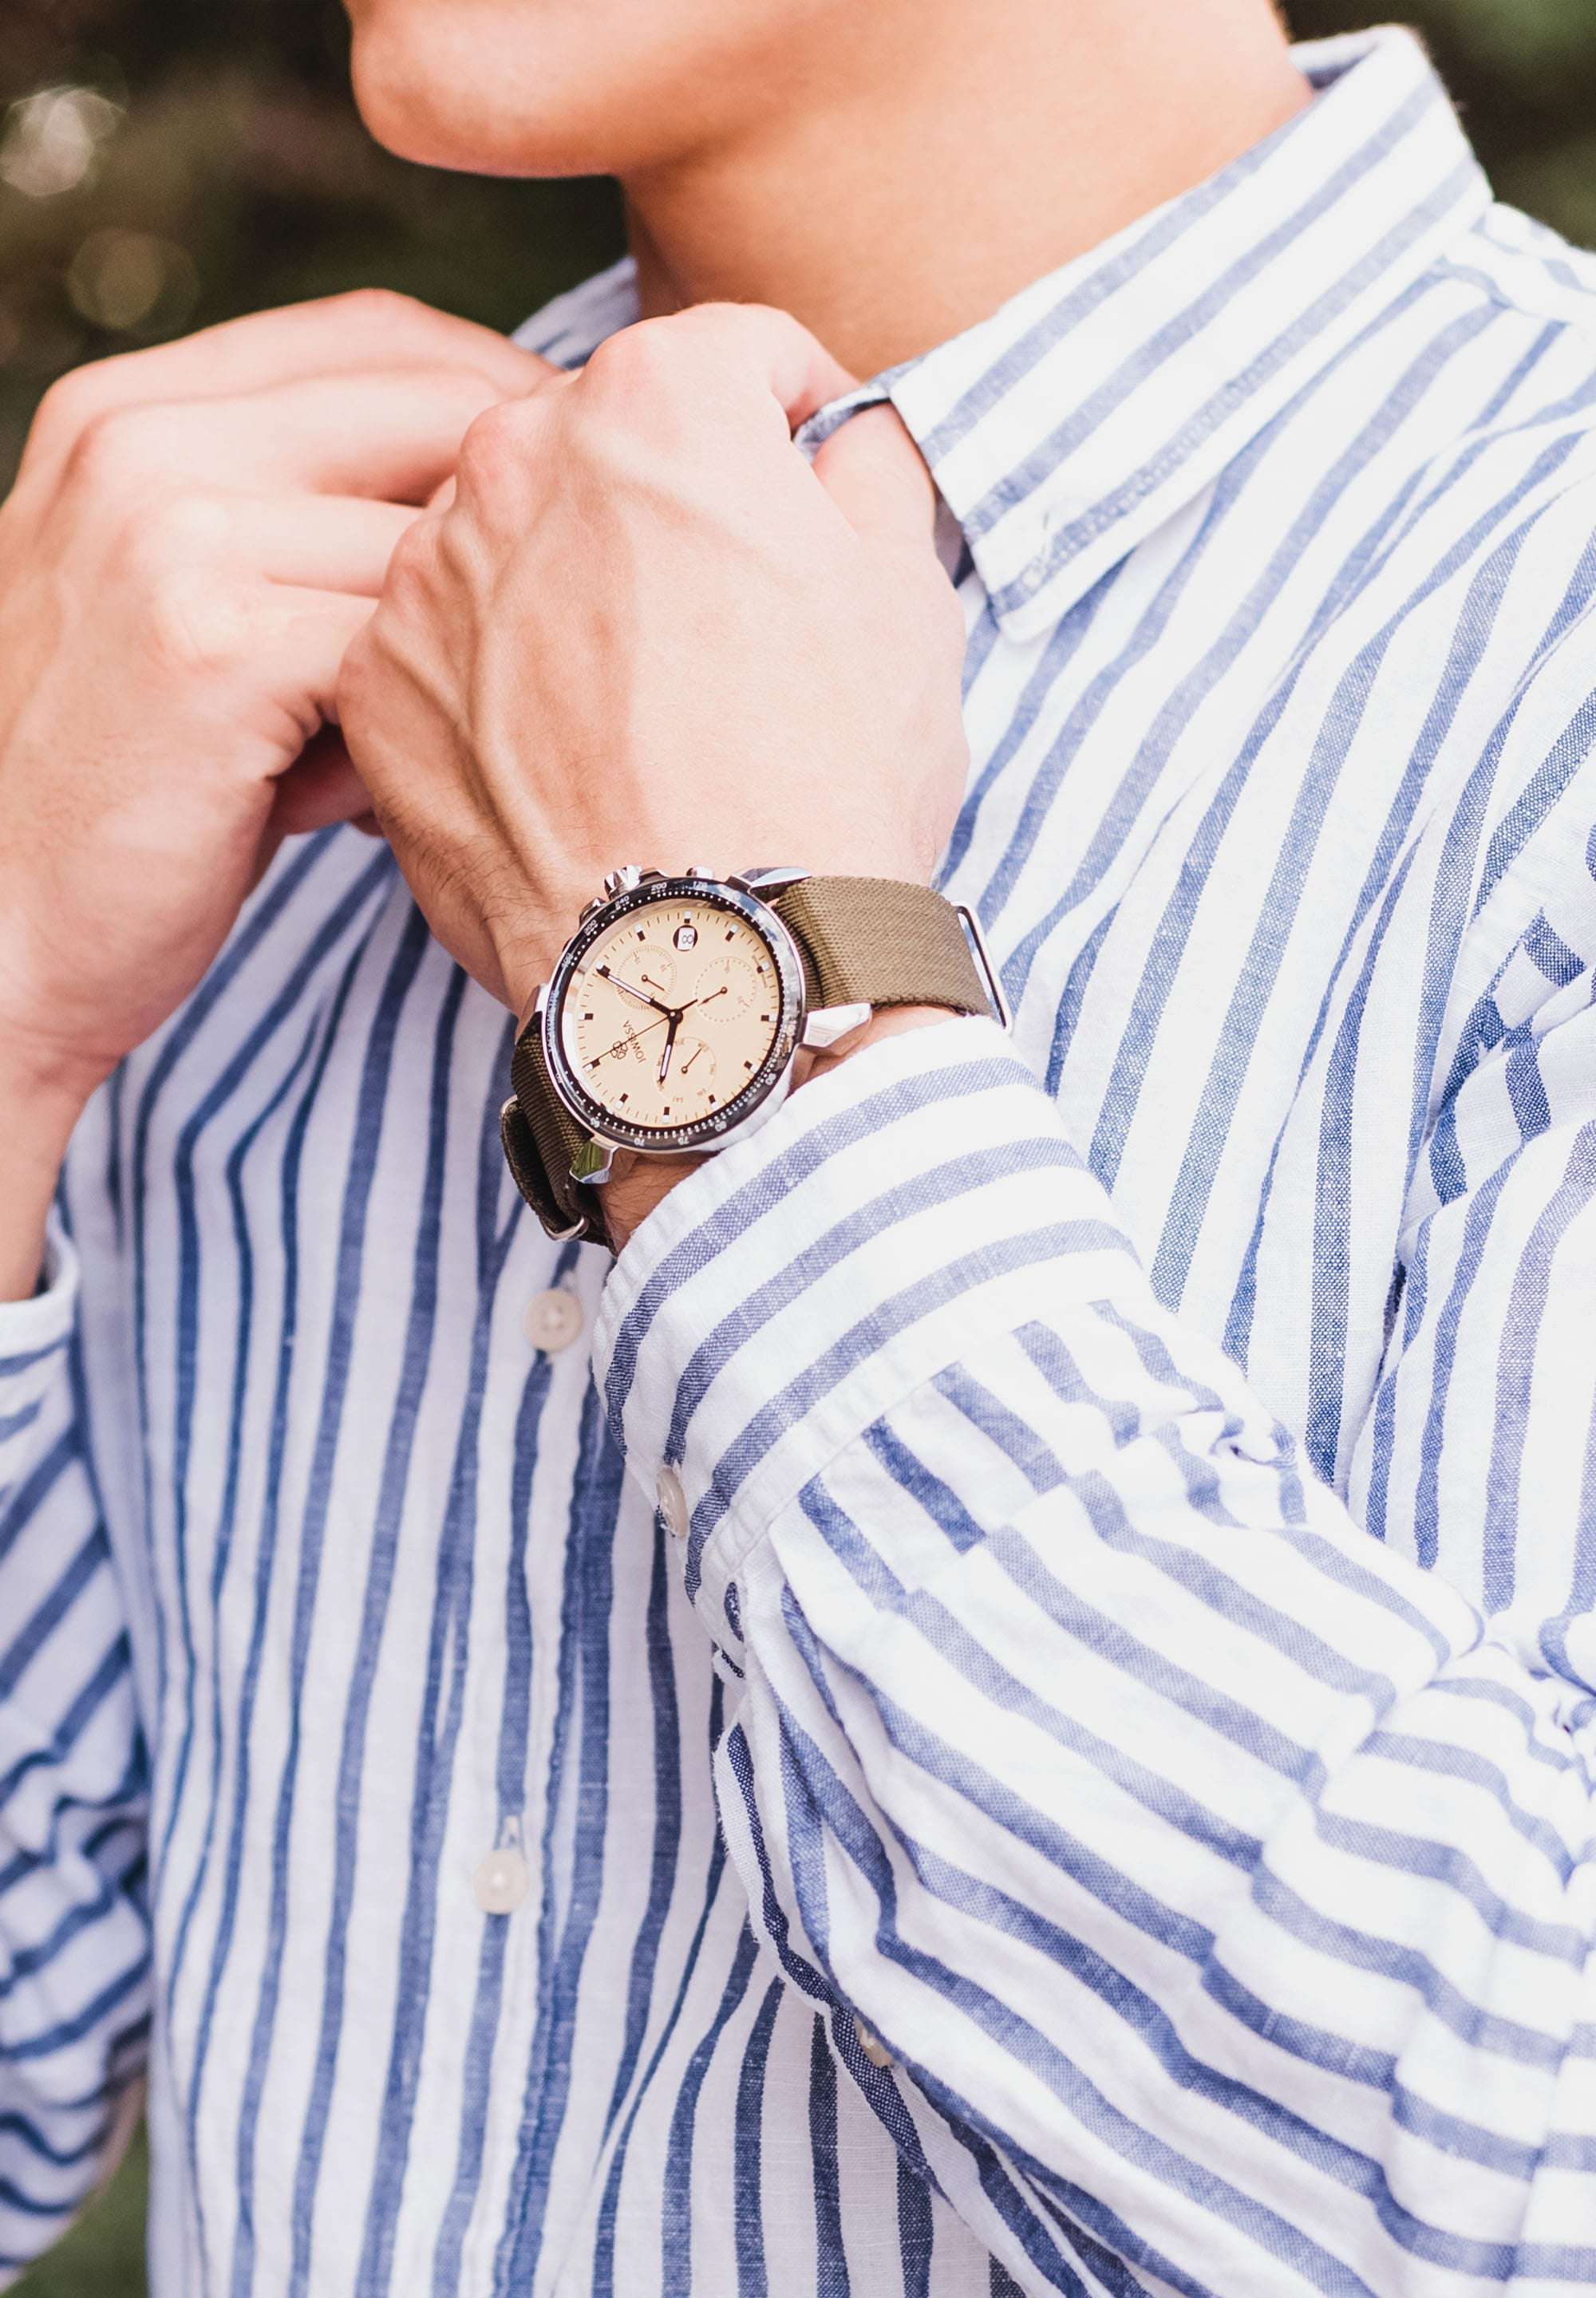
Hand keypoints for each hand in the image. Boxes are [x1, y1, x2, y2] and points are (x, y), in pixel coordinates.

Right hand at [0, 291, 547, 1295]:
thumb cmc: (125, 801)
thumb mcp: (193, 624)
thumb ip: (305, 543)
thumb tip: (510, 522)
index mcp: (136, 411)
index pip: (379, 335)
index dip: (507, 401)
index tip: (592, 487)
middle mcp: (144, 439)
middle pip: (432, 396)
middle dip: (544, 489)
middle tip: (622, 587)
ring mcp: (169, 528)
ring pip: (440, 533)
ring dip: (491, 628)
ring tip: (484, 727)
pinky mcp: (211, 642)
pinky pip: (407, 645)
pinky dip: (437, 718)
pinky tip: (404, 793)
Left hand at [338, 302, 970, 1023]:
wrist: (715, 962)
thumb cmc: (830, 778)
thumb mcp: (907, 599)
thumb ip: (872, 472)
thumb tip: (843, 442)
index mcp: (659, 398)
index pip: (736, 354)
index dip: (798, 414)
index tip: (812, 480)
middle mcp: (514, 455)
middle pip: (606, 440)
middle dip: (668, 500)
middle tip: (726, 610)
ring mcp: (427, 574)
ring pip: (512, 539)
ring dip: (571, 586)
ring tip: (641, 703)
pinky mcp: (380, 687)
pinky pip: (447, 648)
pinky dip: (497, 682)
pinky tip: (565, 760)